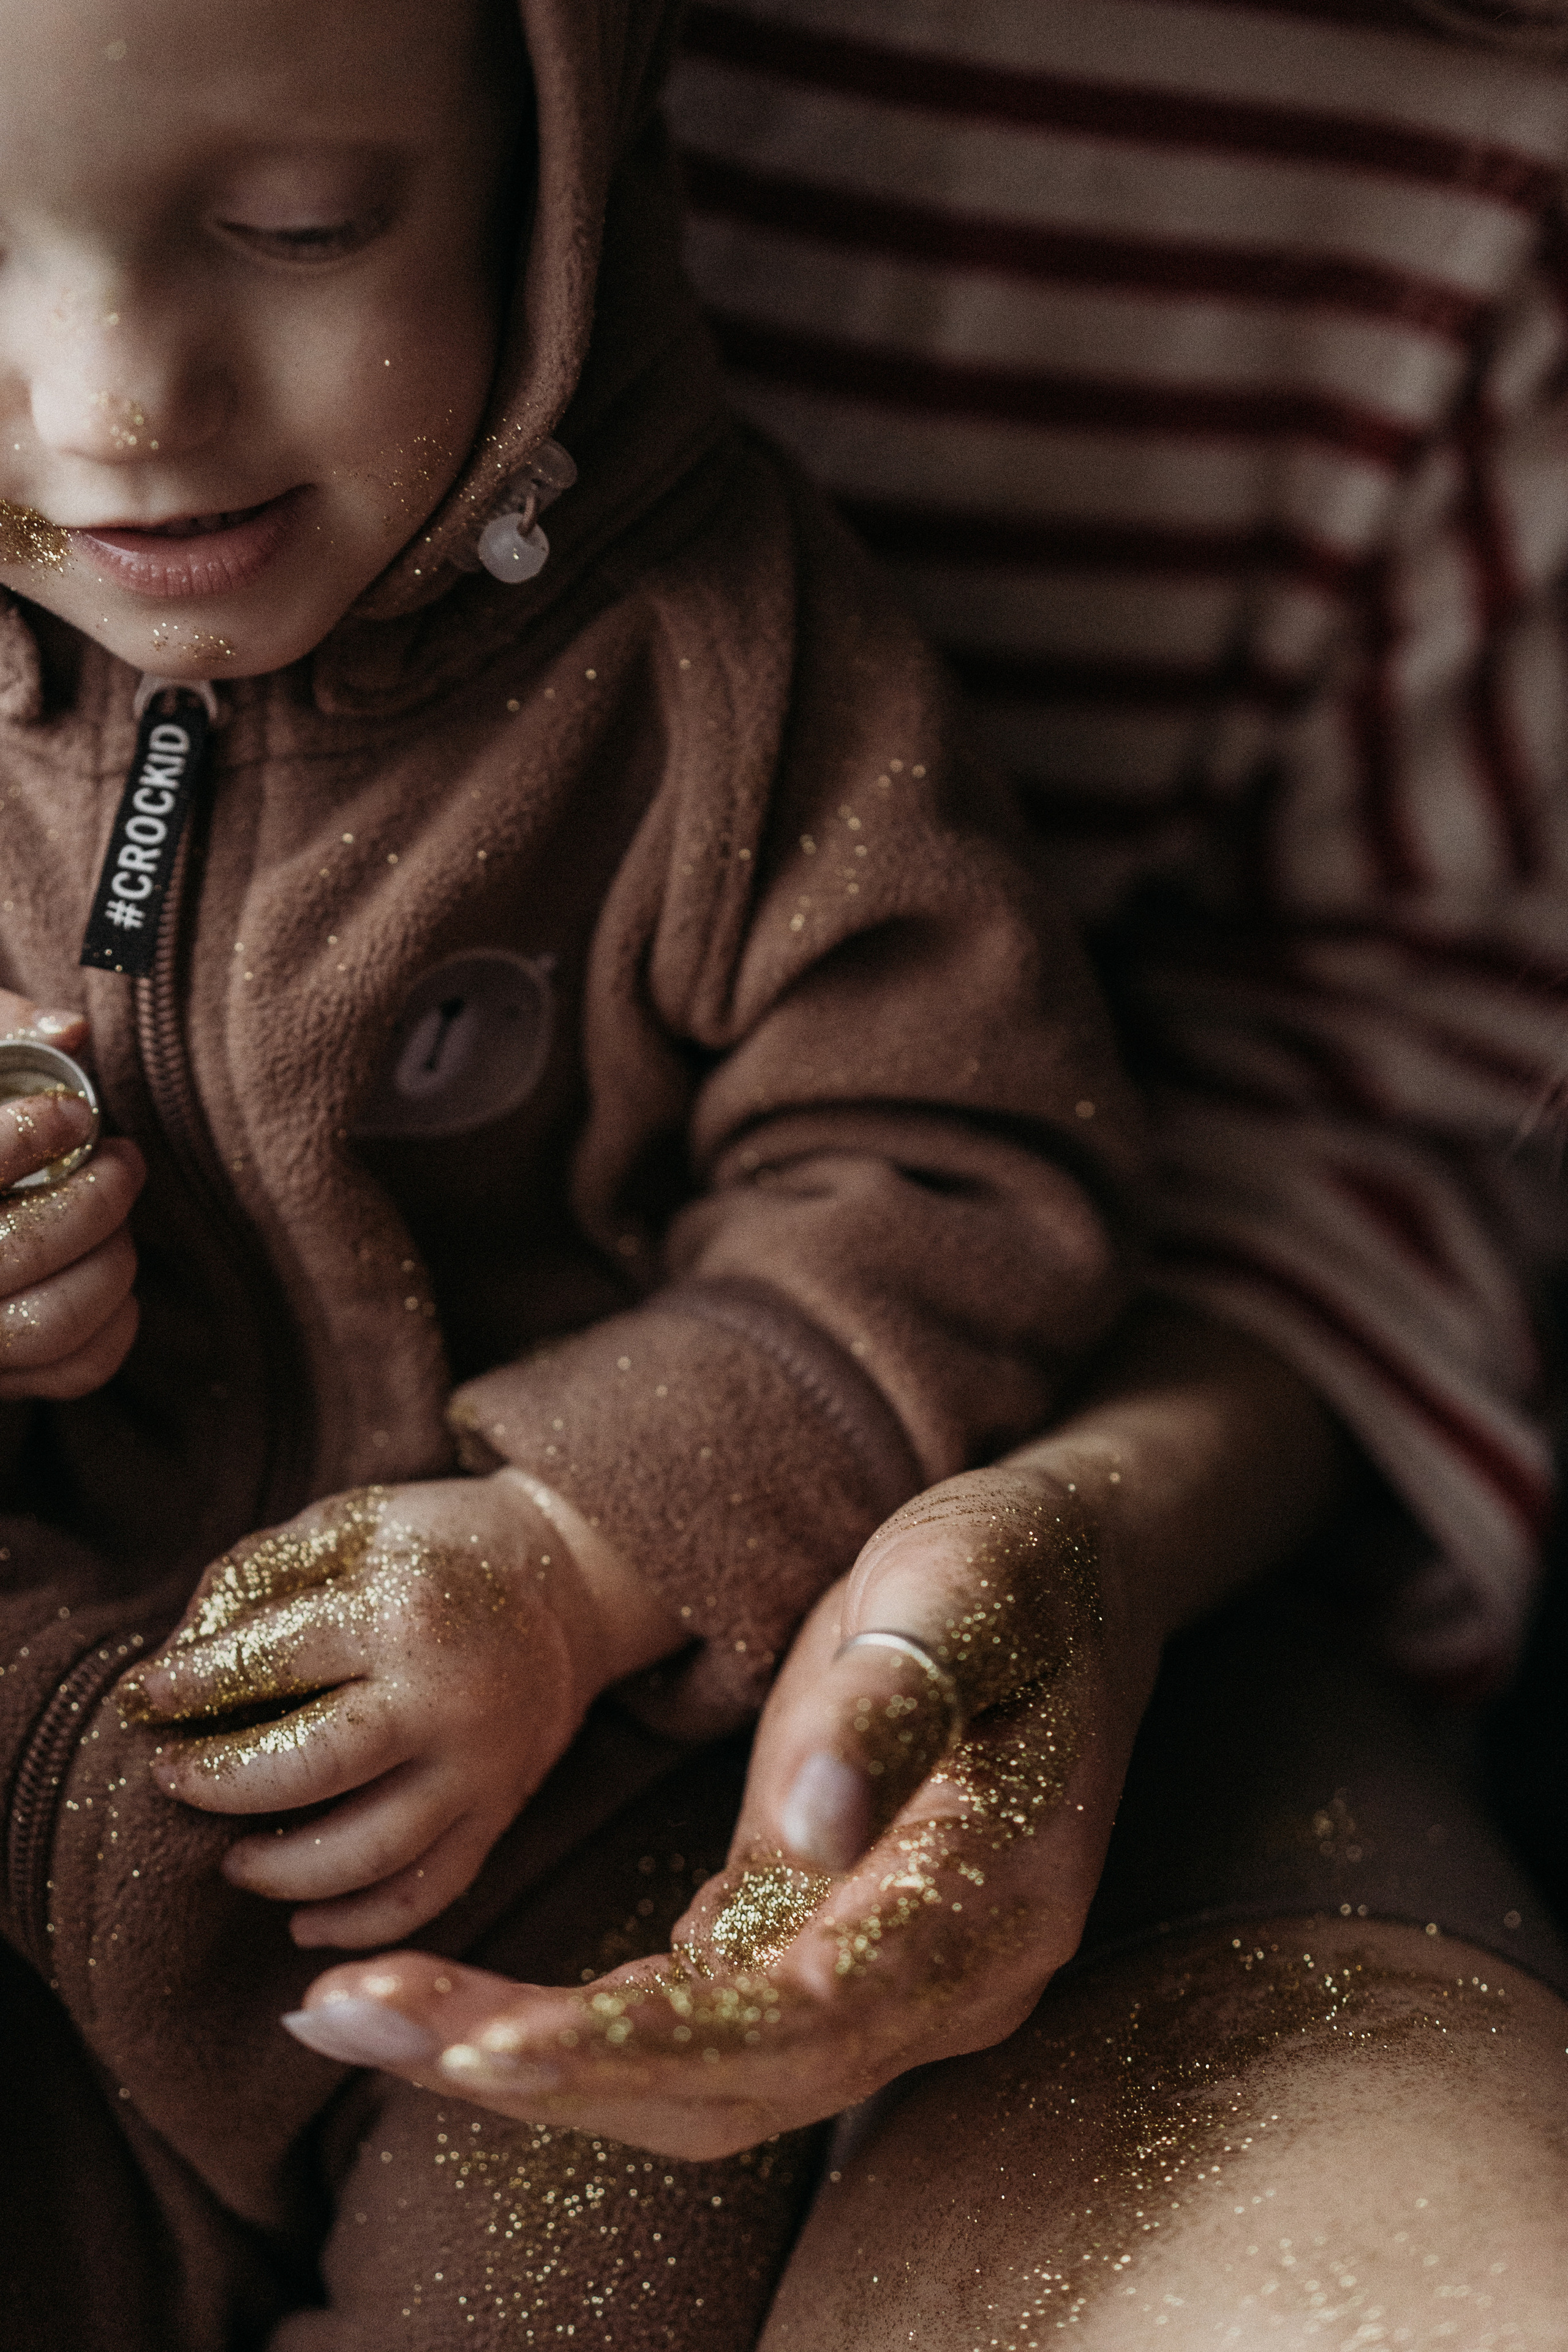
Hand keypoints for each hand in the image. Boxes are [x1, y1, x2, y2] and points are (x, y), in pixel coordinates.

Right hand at [0, 991, 142, 1399]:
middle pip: (20, 1250)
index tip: (72, 1112)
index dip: (24, 1137)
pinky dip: (117, 1321)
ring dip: (111, 1260)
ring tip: (116, 1213)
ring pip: (52, 1322)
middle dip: (96, 1199)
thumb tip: (72, 1030)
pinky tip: (112, 1269)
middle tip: (122, 1157)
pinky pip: (76, 1368)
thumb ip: (5, 1032)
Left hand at [119, 1470, 683, 1947]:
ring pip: (370, 1854)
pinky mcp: (502, 1808)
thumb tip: (177, 1662)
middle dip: (223, 1786)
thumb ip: (260, 1577)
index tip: (144, 1700)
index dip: (192, 1686)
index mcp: (402, 1611)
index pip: (271, 1664)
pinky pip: (430, 1891)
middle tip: (173, 1782)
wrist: (573, 1577)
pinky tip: (302, 1920)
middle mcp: (447, 1697)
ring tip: (233, 1860)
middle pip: (314, 1770)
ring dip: (282, 1872)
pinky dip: (361, 1923)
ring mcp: (481, 1764)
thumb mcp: (350, 1522)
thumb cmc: (439, 1543)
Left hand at [277, 1310, 1349, 2153]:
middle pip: (726, 2085)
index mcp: (987, 1904)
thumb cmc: (1013, 1569)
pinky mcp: (826, 1941)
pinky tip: (461, 2012)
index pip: (797, 2022)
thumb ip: (897, 1706)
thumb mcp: (965, 1592)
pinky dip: (576, 2032)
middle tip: (349, 2021)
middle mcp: (943, 1981)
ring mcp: (886, 1976)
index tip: (483, 2043)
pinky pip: (697, 2024)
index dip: (638, 2045)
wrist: (1073, 1570)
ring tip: (362, 2020)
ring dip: (530, 2065)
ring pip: (699, 2079)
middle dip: (535, 2071)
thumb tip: (814, 1827)